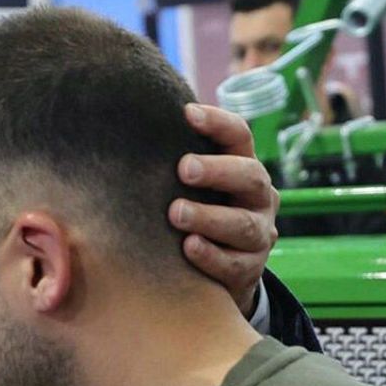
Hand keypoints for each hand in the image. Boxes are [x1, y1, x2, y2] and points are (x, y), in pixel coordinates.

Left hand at [171, 103, 278, 315]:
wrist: (218, 271)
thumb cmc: (194, 211)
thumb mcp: (191, 185)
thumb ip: (172, 162)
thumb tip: (127, 129)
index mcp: (243, 168)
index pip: (240, 136)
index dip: (218, 123)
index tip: (187, 114)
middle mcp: (258, 198)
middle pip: (251, 177)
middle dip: (218, 171)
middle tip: (184, 168)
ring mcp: (258, 235)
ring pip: (243, 225)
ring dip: (209, 217)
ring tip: (176, 213)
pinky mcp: (249, 271)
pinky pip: (234, 264)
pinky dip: (211, 256)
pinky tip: (188, 248)